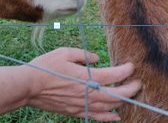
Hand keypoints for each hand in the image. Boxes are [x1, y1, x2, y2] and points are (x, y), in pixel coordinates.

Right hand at [24, 47, 140, 120]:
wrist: (29, 86)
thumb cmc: (46, 67)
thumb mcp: (65, 52)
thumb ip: (84, 55)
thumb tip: (96, 58)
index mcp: (87, 77)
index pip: (114, 75)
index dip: (126, 71)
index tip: (131, 66)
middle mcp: (88, 93)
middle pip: (117, 95)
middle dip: (131, 89)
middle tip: (138, 83)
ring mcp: (82, 105)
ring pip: (110, 107)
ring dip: (123, 101)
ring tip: (130, 96)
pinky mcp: (76, 112)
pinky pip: (97, 116)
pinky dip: (109, 117)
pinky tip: (116, 116)